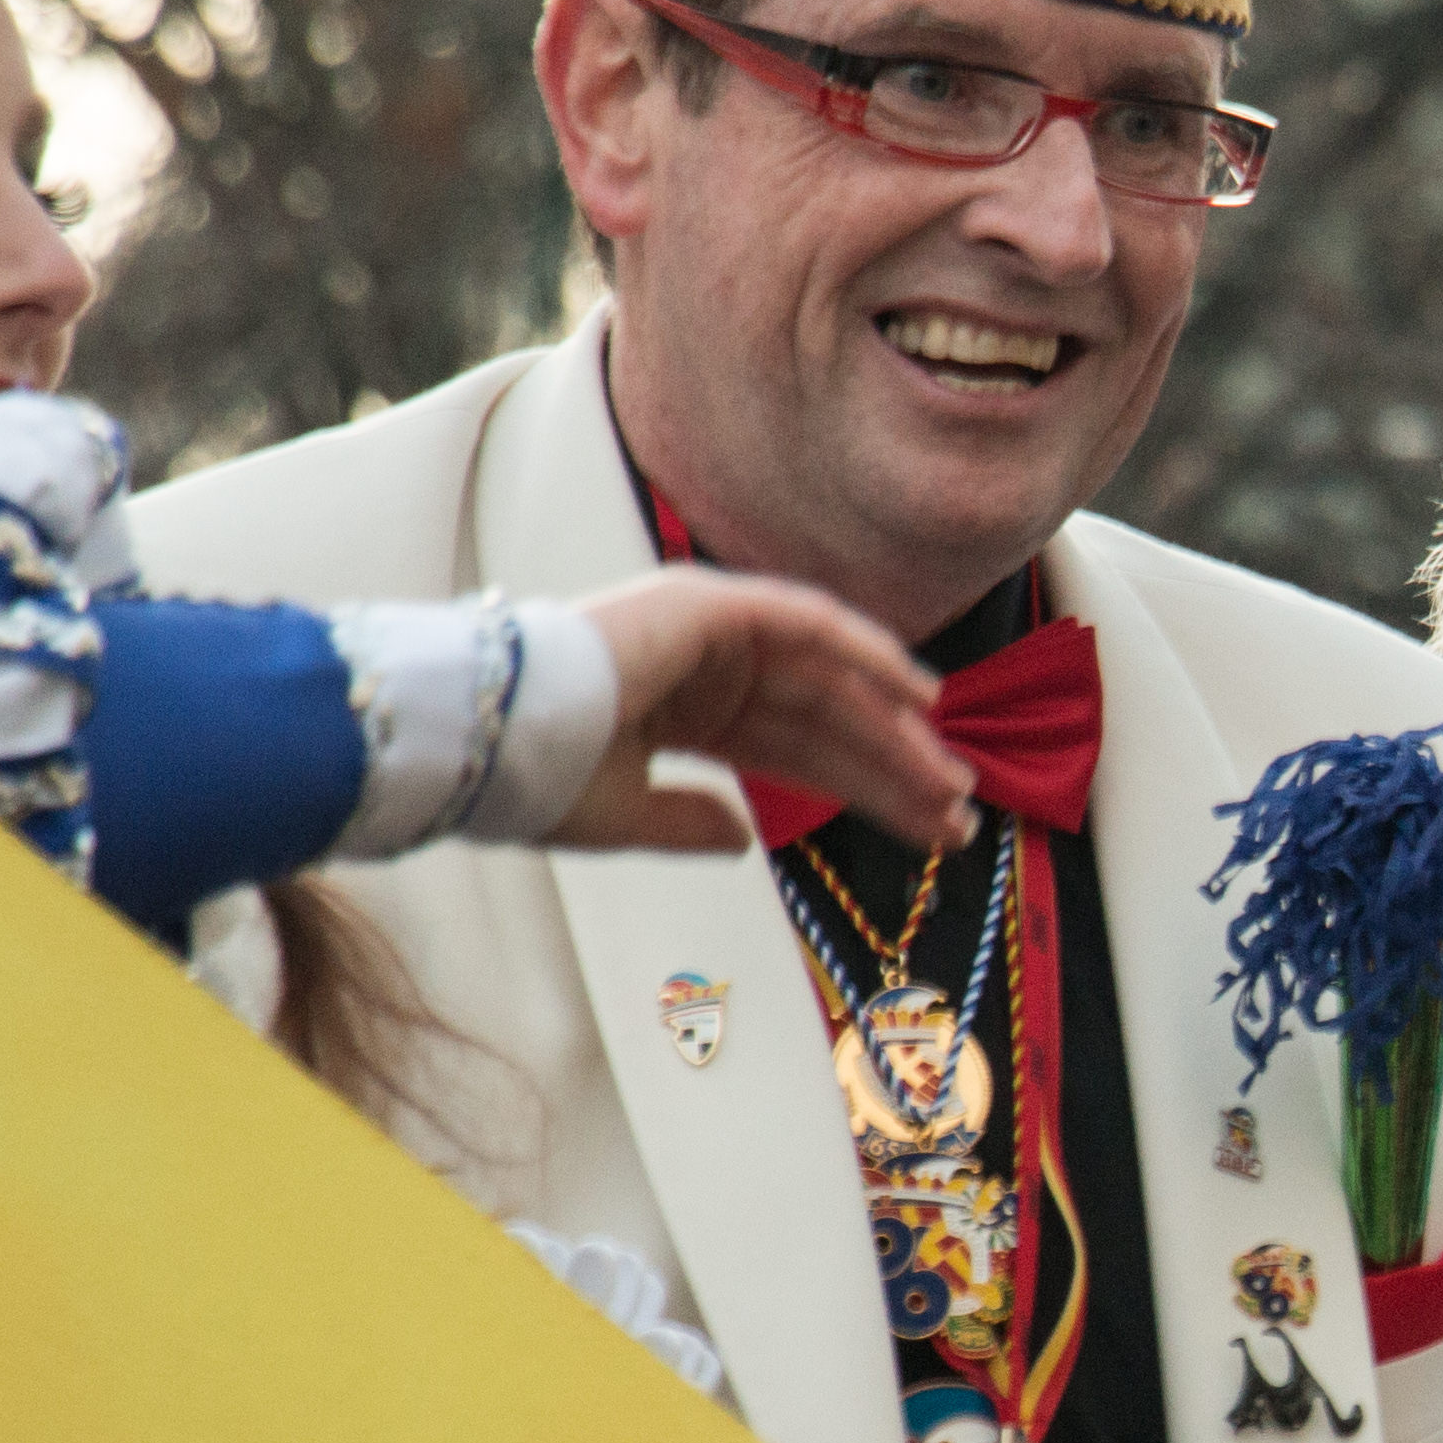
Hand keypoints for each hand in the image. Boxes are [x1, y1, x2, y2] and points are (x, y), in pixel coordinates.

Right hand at [554, 569, 971, 854]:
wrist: (480, 739)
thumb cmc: (532, 778)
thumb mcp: (625, 818)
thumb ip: (688, 827)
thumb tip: (744, 838)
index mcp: (684, 714)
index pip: (798, 753)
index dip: (865, 790)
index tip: (929, 833)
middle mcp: (706, 669)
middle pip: (827, 724)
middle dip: (895, 771)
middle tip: (961, 819)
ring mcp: (708, 632)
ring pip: (830, 684)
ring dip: (895, 728)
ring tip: (953, 781)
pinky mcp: (708, 604)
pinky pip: (809, 626)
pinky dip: (867, 654)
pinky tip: (920, 698)